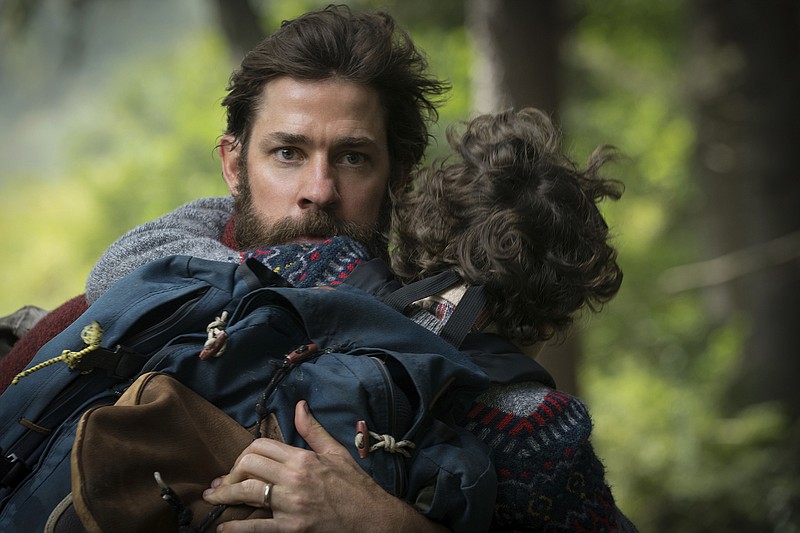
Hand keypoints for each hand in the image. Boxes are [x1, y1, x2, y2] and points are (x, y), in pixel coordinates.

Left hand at [203, 400, 446, 531]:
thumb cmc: (355, 486)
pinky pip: (256, 527)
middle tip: (224, 480)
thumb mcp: (336, 452)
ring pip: (247, 493)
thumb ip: (313, 430)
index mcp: (303, 458)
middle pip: (249, 465)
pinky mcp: (292, 528)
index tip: (241, 463)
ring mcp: (291, 505)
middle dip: (232, 472)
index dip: (245, 452)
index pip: (261, 445)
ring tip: (213, 496)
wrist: (372, 518)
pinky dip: (236, 528)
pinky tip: (222, 527)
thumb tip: (299, 406)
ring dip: (225, 494)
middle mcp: (294, 478)